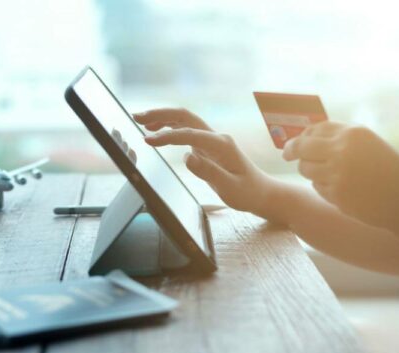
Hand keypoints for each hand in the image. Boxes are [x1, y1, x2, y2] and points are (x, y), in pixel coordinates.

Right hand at [134, 108, 280, 219]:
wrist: (261, 192)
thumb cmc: (247, 192)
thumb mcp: (229, 187)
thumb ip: (208, 172)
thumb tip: (186, 157)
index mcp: (221, 144)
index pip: (189, 133)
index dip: (167, 136)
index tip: (147, 141)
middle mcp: (216, 137)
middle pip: (185, 116)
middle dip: (160, 114)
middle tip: (136, 117)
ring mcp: (211, 140)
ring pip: (184, 120)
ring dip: (162, 117)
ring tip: (141, 121)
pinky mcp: (207, 146)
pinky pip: (186, 130)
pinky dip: (169, 127)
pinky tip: (156, 130)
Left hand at [283, 121, 398, 235]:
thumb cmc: (385, 169)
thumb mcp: (366, 144)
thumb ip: (338, 138)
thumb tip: (302, 137)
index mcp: (352, 133)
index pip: (315, 129)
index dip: (303, 135)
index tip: (296, 141)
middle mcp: (342, 150)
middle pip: (302, 147)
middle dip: (291, 150)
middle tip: (286, 155)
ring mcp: (337, 173)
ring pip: (305, 168)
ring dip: (310, 171)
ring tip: (331, 175)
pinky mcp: (335, 194)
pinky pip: (316, 186)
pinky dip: (323, 187)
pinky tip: (342, 189)